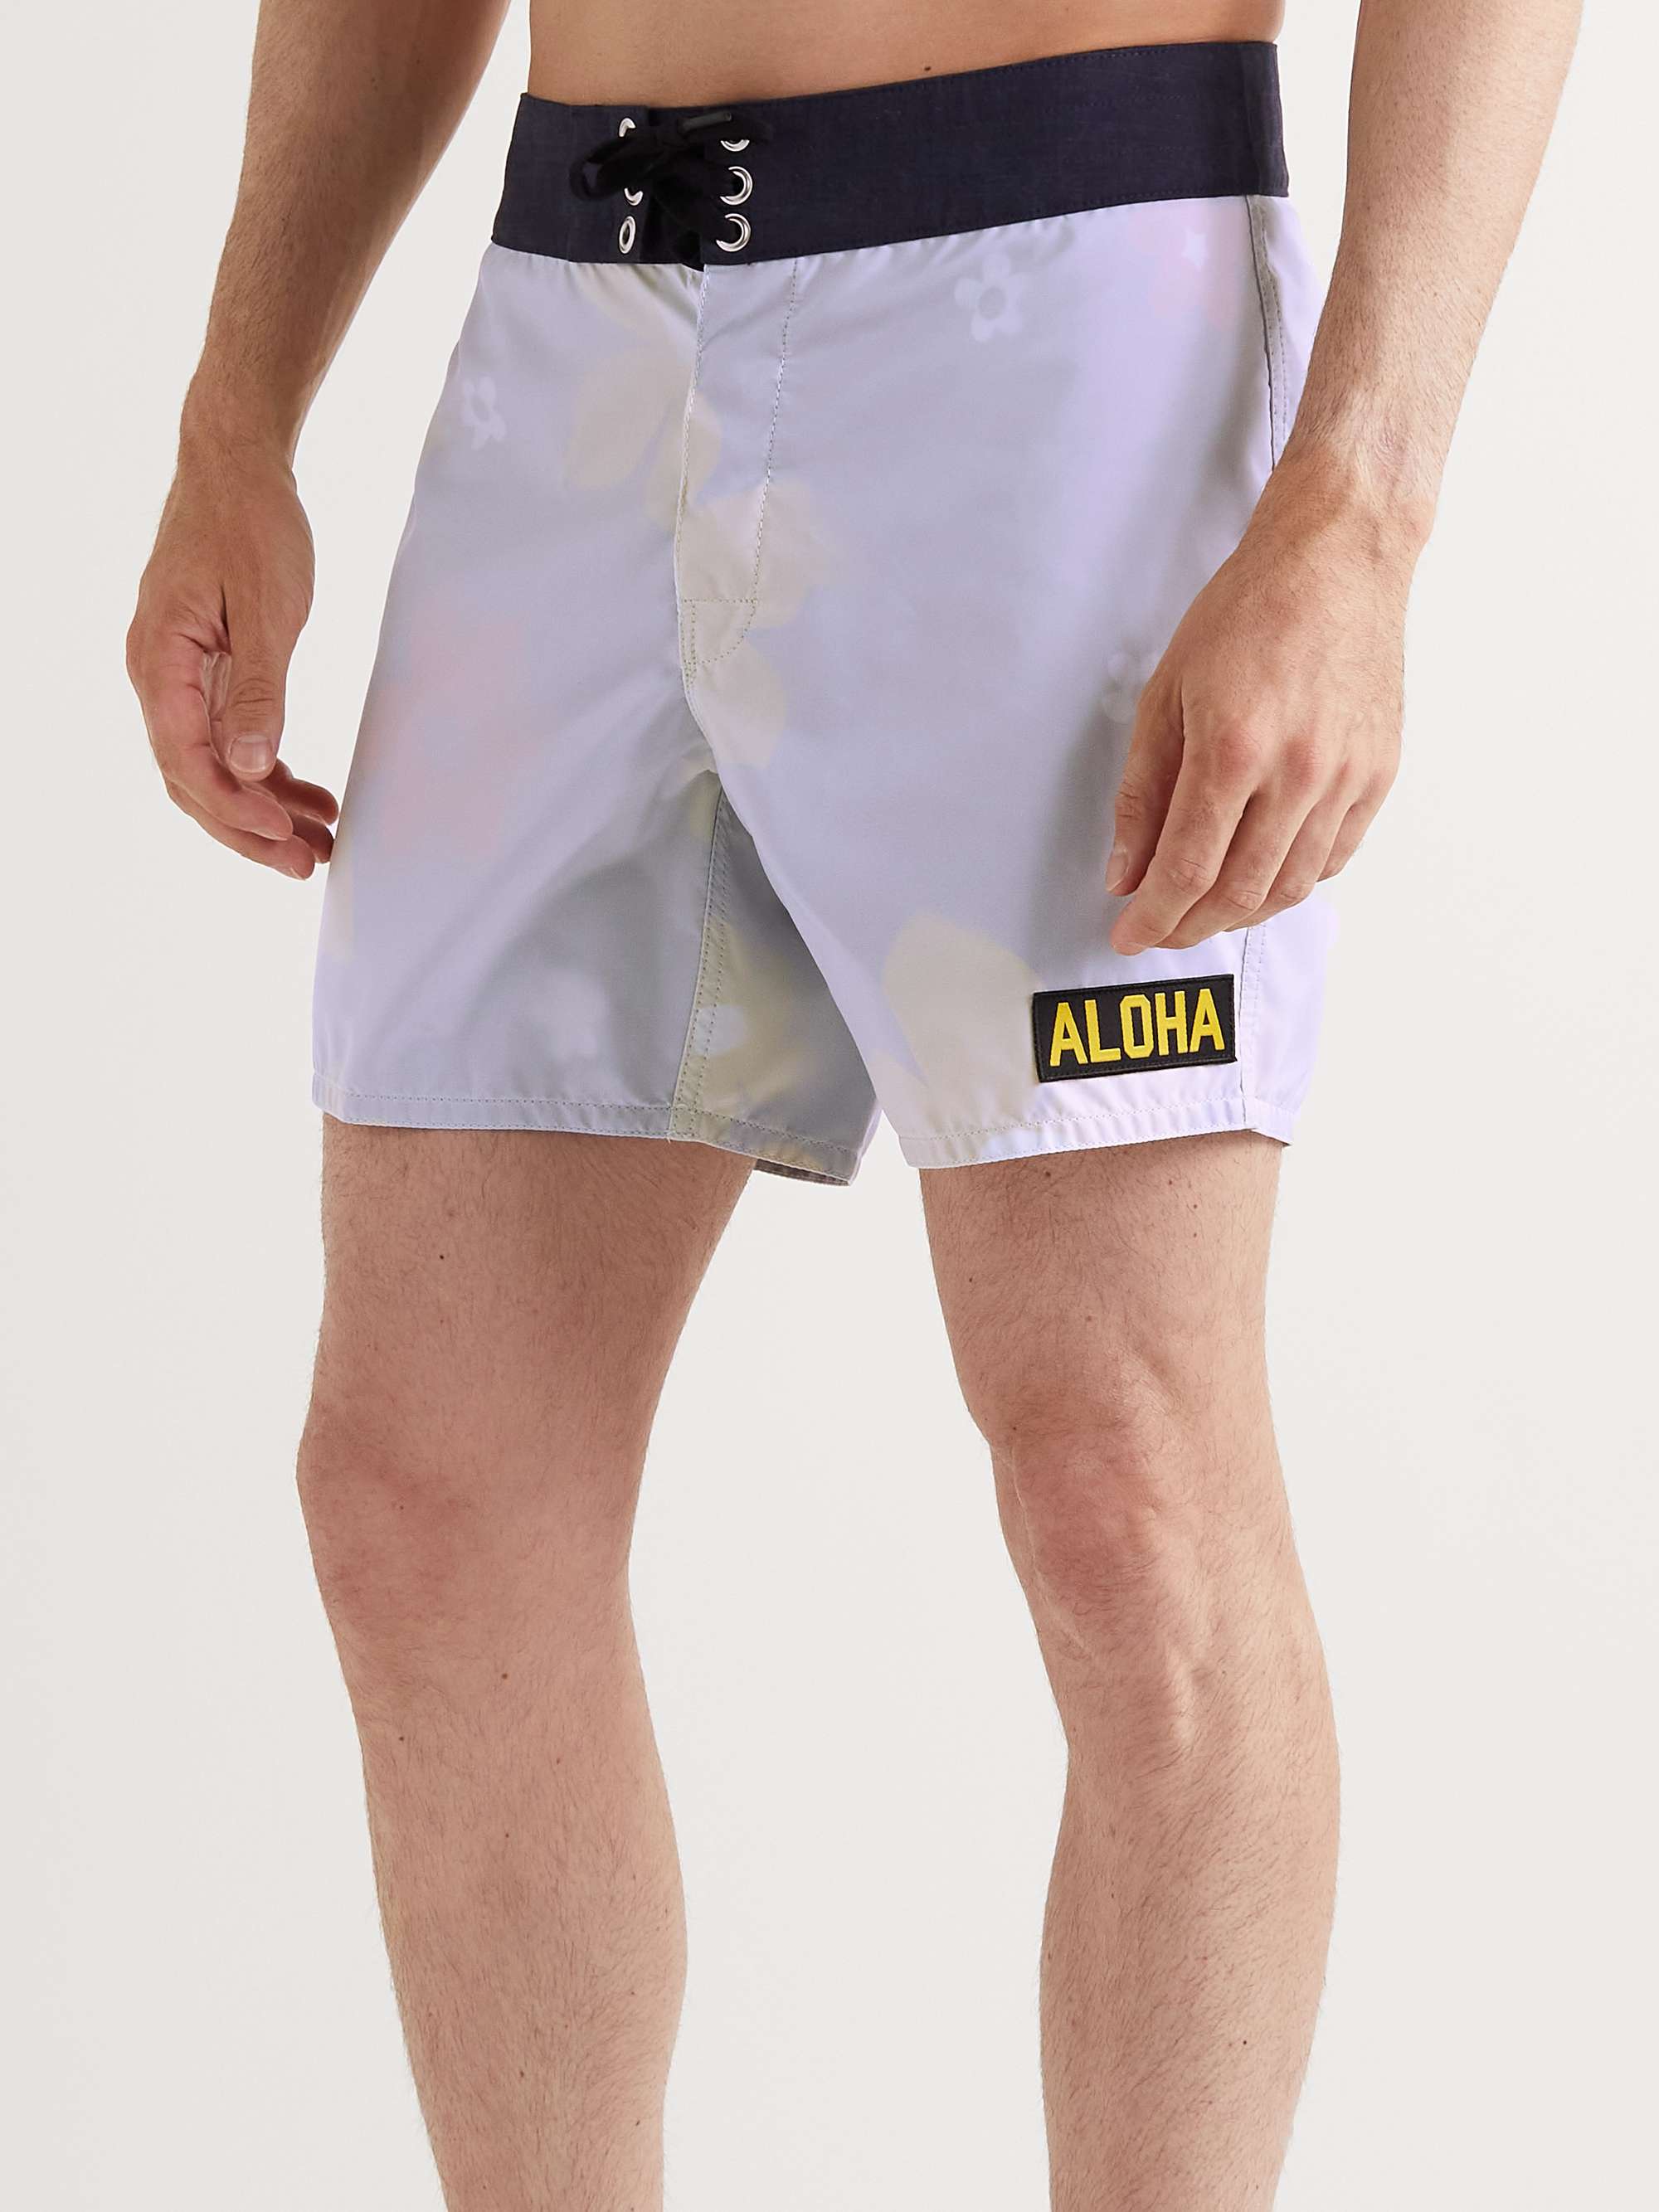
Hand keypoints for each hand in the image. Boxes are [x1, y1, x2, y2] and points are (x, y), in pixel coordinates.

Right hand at [127, 434, 335, 877]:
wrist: (237, 463)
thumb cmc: (250, 522)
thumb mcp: (265, 607)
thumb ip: (256, 689)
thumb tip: (250, 766)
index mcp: (159, 661)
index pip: (187, 762)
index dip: (235, 809)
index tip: (286, 835)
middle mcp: (158, 676)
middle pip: (193, 779)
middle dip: (250, 829)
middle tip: (308, 863)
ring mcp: (179, 675)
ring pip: (213, 766)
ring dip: (263, 808)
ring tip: (319, 842)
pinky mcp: (205, 669)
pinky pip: (227, 738)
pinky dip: (267, 771)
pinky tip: (309, 794)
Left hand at [1106, 463, 1415, 954]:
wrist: (1338, 559)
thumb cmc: (1247, 611)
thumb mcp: (1165, 693)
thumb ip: (1141, 793)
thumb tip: (1125, 871)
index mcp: (1234, 750)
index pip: (1187, 870)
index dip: (1153, 917)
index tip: (1128, 935)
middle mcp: (1298, 773)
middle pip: (1239, 891)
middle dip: (1191, 925)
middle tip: (1160, 930)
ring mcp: (1346, 777)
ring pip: (1291, 886)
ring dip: (1240, 912)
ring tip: (1204, 911)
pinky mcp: (1379, 774)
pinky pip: (1333, 857)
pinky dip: (1292, 881)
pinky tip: (1261, 876)